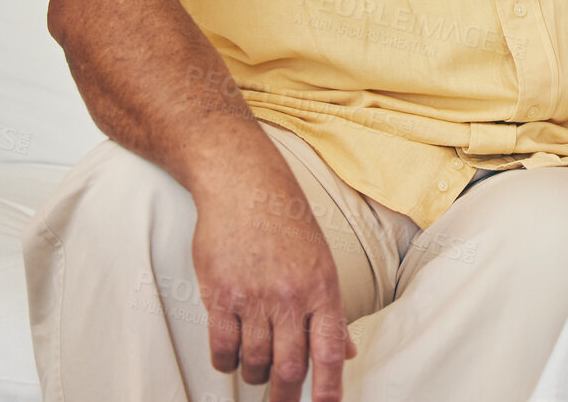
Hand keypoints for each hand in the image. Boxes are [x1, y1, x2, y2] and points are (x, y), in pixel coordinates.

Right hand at [190, 160, 355, 401]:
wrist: (245, 187)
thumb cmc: (287, 223)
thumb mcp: (321, 263)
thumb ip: (330, 312)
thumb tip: (347, 353)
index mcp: (323, 289)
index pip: (330, 351)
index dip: (329, 389)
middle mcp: (291, 297)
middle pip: (290, 367)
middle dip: (287, 397)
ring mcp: (254, 298)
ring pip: (255, 362)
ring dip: (256, 376)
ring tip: (257, 372)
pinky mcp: (220, 296)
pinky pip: (222, 348)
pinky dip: (226, 362)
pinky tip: (230, 359)